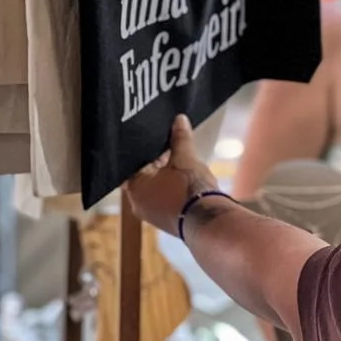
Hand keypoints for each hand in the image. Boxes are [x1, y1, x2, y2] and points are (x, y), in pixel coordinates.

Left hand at [124, 114, 218, 236]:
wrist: (209, 221)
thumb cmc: (190, 189)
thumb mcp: (185, 158)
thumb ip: (180, 138)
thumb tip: (179, 119)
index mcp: (134, 188)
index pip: (131, 163)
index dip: (144, 149)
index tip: (154, 139)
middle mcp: (138, 204)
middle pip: (143, 176)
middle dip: (157, 162)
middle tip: (170, 148)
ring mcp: (153, 215)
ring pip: (155, 189)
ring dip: (166, 177)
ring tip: (181, 164)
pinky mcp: (168, 221)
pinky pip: (165, 200)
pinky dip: (172, 190)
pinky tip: (186, 181)